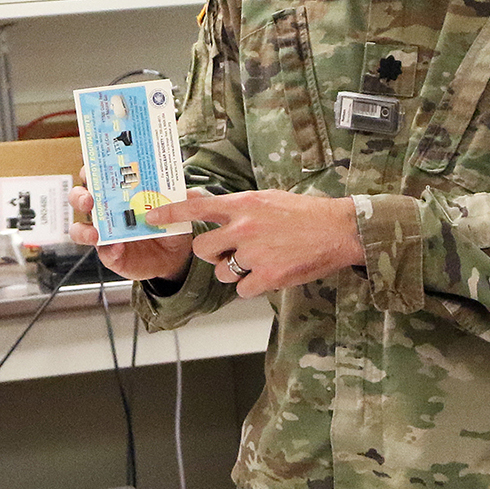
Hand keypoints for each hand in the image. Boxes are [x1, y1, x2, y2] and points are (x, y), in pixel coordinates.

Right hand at [68, 184, 207, 283]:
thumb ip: (182, 198)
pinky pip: (103, 254)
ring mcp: (105, 234)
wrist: (175, 254)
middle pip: (79, 199)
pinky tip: (118, 248)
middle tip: (89, 199)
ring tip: (96, 233)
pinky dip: (109, 251)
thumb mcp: (178, 207)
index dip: (88, 170)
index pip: (96, 175)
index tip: (90, 168)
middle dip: (79, 197)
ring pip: (79, 230)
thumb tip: (191, 192)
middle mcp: (106, 211)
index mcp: (117, 192)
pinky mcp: (110, 255)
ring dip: (84, 230)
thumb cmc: (169, 222)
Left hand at [145, 191, 363, 298]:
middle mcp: (244, 229)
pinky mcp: (267, 277)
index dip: (169, 214)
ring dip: (233, 272)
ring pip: (221, 272)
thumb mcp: (268, 198)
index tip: (151, 218)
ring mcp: (254, 254)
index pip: (196, 207)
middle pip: (203, 249)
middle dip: (211, 254)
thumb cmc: (307, 213)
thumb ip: (237, 207)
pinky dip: (251, 286)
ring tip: (258, 262)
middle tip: (228, 252)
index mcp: (243, 205)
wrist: (338, 231)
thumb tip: (208, 206)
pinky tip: (269, 275)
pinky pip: (241, 290)